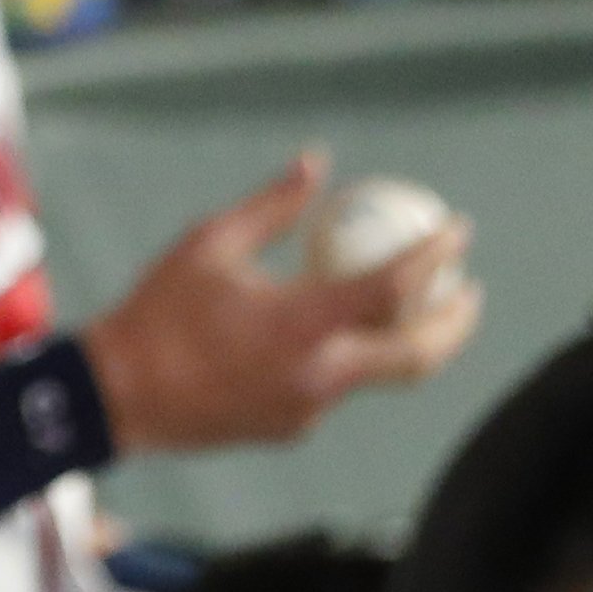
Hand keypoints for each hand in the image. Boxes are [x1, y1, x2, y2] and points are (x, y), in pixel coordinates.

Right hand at [81, 152, 481, 454]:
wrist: (121, 397)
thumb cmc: (159, 311)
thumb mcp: (209, 243)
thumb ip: (271, 207)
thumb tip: (315, 164)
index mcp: (301, 324)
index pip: (392, 290)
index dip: (434, 258)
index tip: (457, 230)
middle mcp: (318, 375)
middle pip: (417, 356)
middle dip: (456, 322)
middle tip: (470, 288)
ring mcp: (309, 409)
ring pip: (380, 374)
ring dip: (410, 341)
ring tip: (422, 308)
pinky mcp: (293, 427)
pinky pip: (336, 386)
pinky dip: (350, 355)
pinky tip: (333, 332)